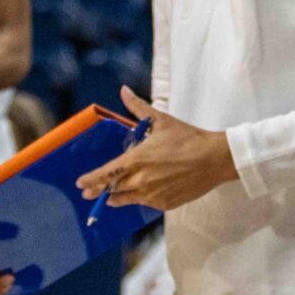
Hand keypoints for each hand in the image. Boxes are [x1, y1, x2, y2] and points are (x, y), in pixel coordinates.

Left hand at [75, 87, 237, 211]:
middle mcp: (141, 180)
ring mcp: (152, 195)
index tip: (80, 183)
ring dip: (116, 197)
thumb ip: (138, 107)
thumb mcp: (162, 120)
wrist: (215, 159)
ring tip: (110, 198)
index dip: (90, 180)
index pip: (105, 174)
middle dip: (98, 191)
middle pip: (111, 190)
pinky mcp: (164, 204)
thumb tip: (124, 91)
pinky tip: (144, 193)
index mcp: (137, 160)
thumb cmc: (188, 138)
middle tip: (88, 193)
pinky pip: (146, 203)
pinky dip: (142, 198)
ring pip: (126, 199)